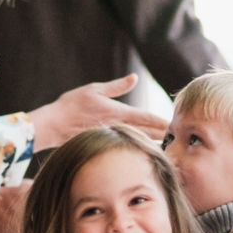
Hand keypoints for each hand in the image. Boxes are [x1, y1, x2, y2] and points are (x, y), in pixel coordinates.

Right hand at [28, 75, 168, 150]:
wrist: (53, 125)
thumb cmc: (72, 105)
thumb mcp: (95, 89)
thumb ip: (117, 86)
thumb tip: (134, 78)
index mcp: (118, 112)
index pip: (145, 117)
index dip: (161, 121)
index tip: (175, 124)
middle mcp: (117, 126)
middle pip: (146, 131)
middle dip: (162, 135)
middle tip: (179, 139)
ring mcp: (112, 137)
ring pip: (137, 140)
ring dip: (152, 144)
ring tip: (167, 148)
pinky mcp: (105, 144)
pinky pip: (124, 147)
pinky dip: (136, 149)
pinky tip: (145, 154)